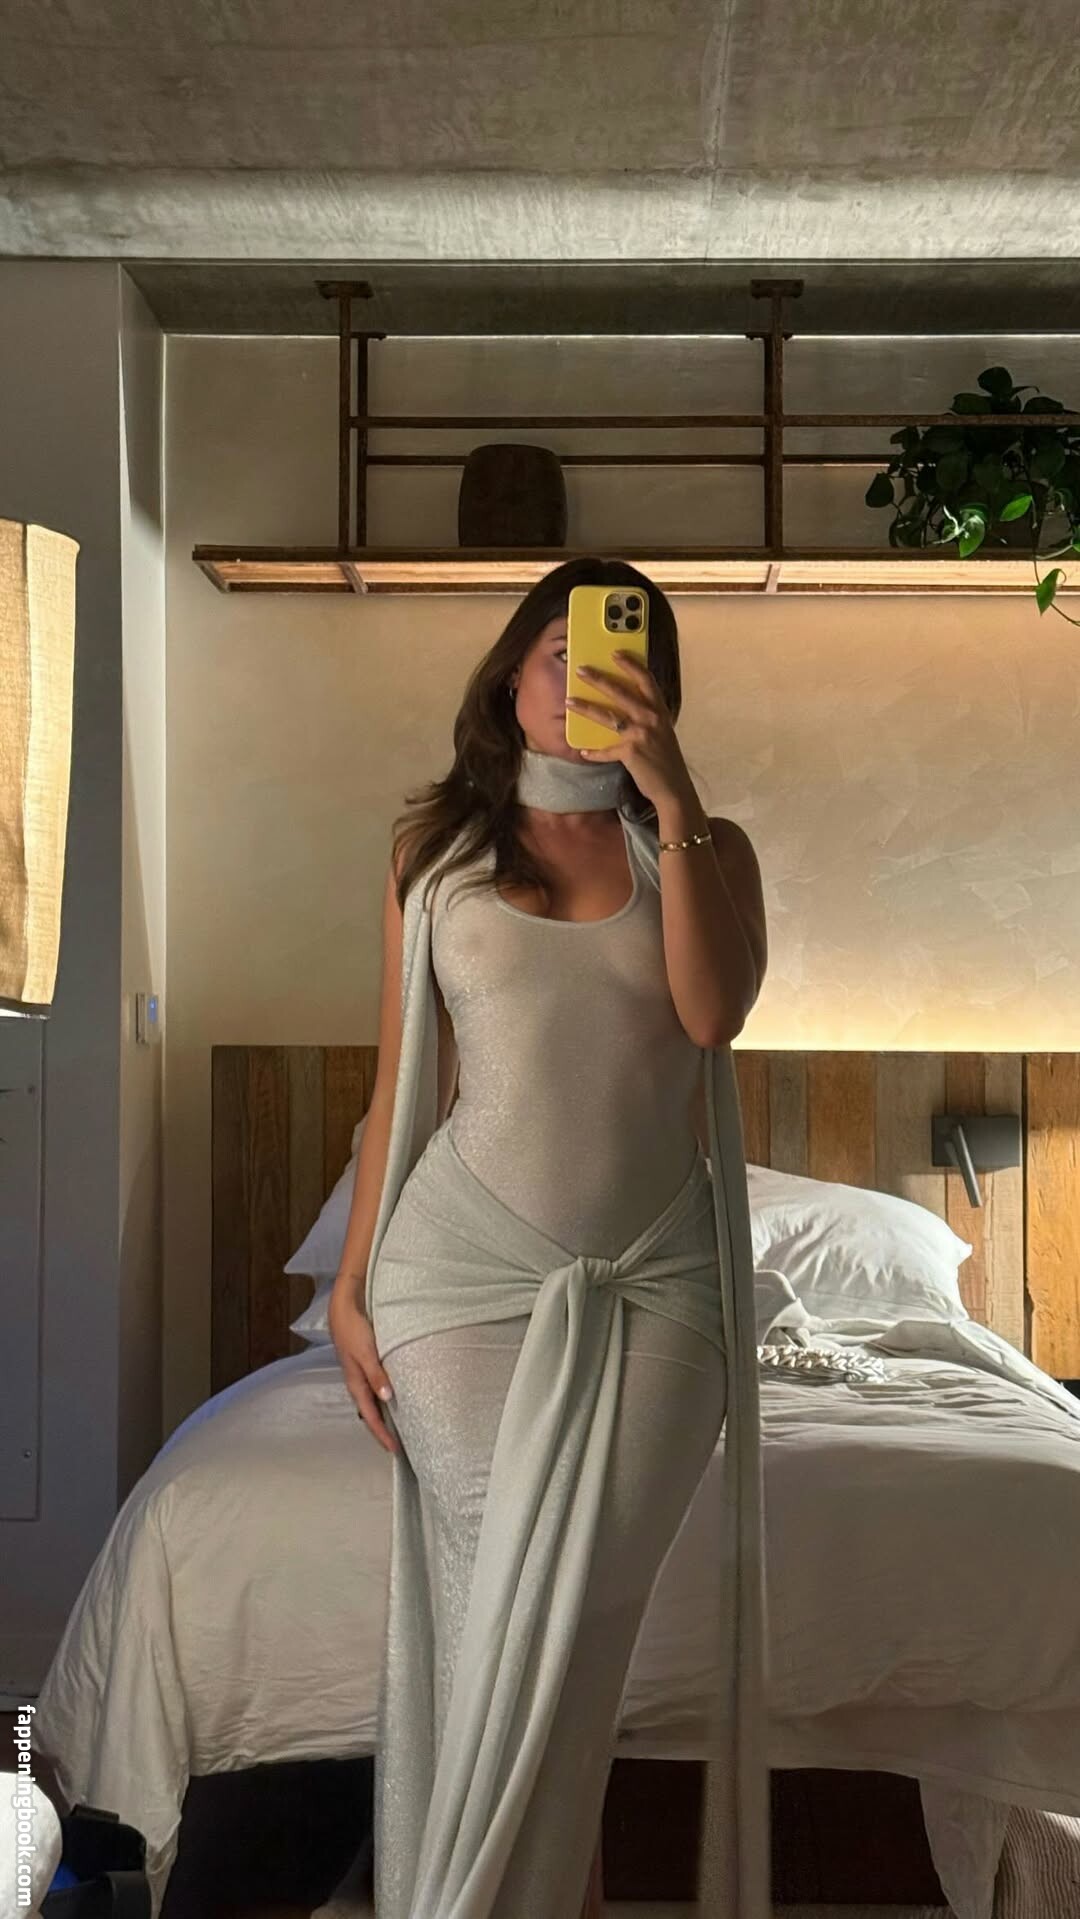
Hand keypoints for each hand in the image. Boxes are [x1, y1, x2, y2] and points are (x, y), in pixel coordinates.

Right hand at [328, 1280, 400, 1454]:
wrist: (345, 1305)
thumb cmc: (354, 1329)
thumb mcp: (366, 1353)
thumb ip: (376, 1375)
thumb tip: (388, 1400)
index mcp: (356, 1383)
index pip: (370, 1417)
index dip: (382, 1434)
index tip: (395, 1451)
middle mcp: (358, 1382)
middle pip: (371, 1413)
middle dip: (383, 1429)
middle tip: (400, 1444)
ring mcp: (361, 1372)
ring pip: (374, 1401)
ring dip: (385, 1414)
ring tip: (401, 1425)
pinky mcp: (367, 1362)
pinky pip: (376, 1387)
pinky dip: (385, 1397)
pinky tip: (396, 1396)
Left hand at [564, 650, 693, 808]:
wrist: (673, 788)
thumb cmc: (665, 759)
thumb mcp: (661, 731)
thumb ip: (647, 716)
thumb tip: (623, 705)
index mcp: (660, 710)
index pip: (646, 680)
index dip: (630, 664)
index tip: (615, 653)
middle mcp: (651, 718)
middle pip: (620, 692)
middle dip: (598, 679)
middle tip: (580, 670)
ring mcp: (641, 734)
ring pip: (607, 716)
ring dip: (586, 708)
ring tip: (569, 701)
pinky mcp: (630, 752)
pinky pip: (606, 750)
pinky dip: (594, 752)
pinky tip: (583, 752)